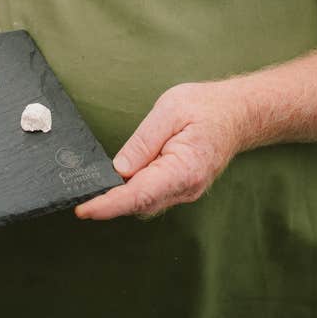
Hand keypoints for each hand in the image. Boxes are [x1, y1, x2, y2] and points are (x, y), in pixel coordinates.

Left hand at [75, 82, 246, 219]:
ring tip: (95, 188)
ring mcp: (185, 191)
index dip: (109, 205)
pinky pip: (151, 196)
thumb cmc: (206, 107)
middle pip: (139, 204)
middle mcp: (186, 187)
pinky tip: (117, 183)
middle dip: (108, 203)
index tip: (85, 209)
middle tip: (79, 195)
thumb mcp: (169, 110)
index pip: (140, 194)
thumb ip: (143, 142)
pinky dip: (131, 193)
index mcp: (184, 169)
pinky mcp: (180, 188)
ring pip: (143, 203)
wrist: (237, 114)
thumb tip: (118, 169)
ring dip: (119, 199)